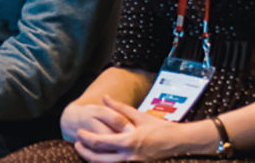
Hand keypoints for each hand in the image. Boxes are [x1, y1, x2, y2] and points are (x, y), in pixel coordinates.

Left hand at [73, 97, 188, 161]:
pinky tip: (101, 154)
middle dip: (84, 152)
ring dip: (93, 158)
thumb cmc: (160, 127)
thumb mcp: (139, 115)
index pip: (100, 143)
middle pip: (98, 159)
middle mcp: (128, 156)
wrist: (178, 142)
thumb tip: (104, 98)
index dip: (86, 138)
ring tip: (85, 150)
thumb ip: (119, 108)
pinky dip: (105, 160)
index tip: (79, 132)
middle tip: (76, 143)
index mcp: (128, 142)